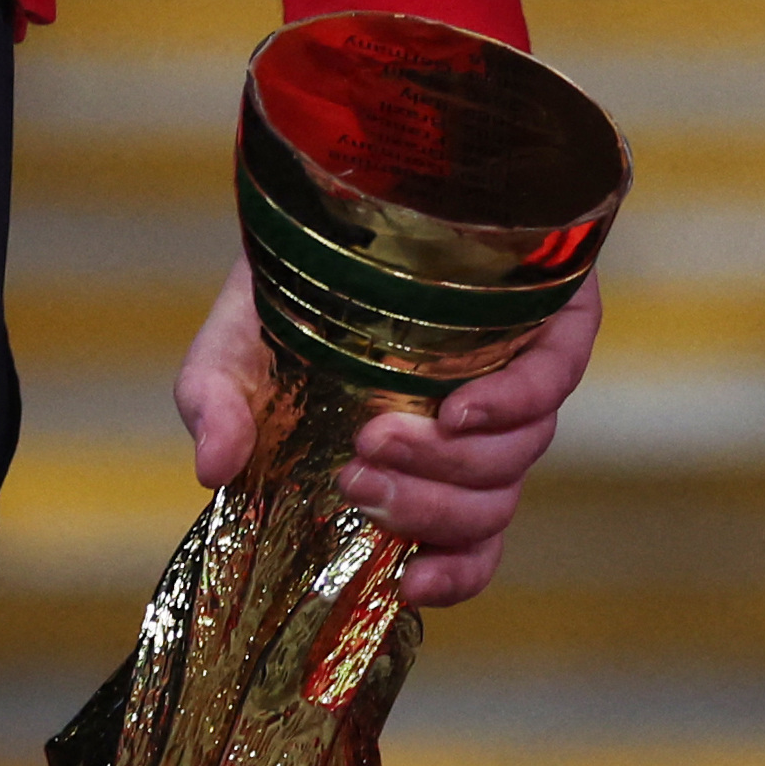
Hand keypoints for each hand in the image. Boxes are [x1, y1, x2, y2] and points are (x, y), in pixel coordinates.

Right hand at [179, 258, 601, 611]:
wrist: (328, 182)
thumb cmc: (282, 287)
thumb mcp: (228, 352)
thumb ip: (211, 409)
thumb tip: (213, 469)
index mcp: (421, 464)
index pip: (465, 547)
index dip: (451, 577)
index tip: (408, 583)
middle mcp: (476, 431)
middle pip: (487, 510)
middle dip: (424, 509)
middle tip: (357, 476)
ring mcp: (516, 374)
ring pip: (516, 460)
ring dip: (448, 464)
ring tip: (379, 438)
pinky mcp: (550, 316)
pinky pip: (553, 382)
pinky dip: (508, 406)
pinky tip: (457, 408)